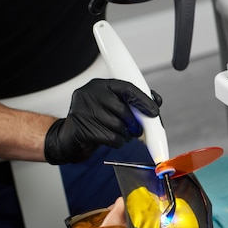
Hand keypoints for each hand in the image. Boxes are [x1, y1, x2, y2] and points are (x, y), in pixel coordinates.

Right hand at [44, 79, 162, 164]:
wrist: (70, 136)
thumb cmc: (96, 119)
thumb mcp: (113, 105)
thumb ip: (133, 101)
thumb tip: (156, 101)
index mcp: (100, 85)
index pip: (127, 89)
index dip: (143, 100)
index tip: (154, 111)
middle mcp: (90, 94)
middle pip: (123, 110)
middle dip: (135, 123)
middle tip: (138, 130)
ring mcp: (83, 111)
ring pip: (118, 125)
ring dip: (126, 134)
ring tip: (122, 134)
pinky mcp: (82, 128)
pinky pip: (111, 137)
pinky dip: (118, 142)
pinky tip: (113, 139)